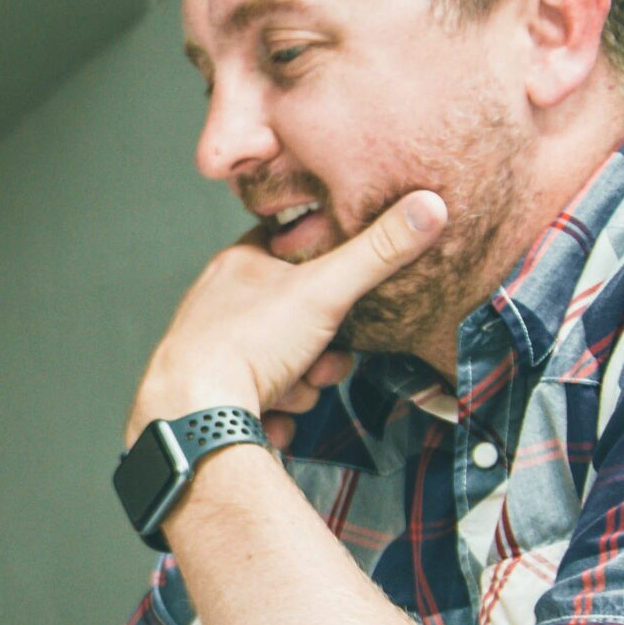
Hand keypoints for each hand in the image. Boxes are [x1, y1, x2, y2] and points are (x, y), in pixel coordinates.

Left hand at [128, 191, 445, 449]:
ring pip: (282, 365)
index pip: (291, 249)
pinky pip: (258, 404)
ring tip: (288, 391)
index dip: (326, 273)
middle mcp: (219, 305)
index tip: (342, 295)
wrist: (195, 414)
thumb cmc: (248, 344)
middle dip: (320, 351)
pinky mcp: (209, 397)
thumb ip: (378, 252)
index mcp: (239, 266)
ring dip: (299, 386)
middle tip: (320, 362)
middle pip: (295, 319)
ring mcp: (211, 352)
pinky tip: (269, 417)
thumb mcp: (325, 290)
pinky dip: (272, 415)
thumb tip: (428, 206)